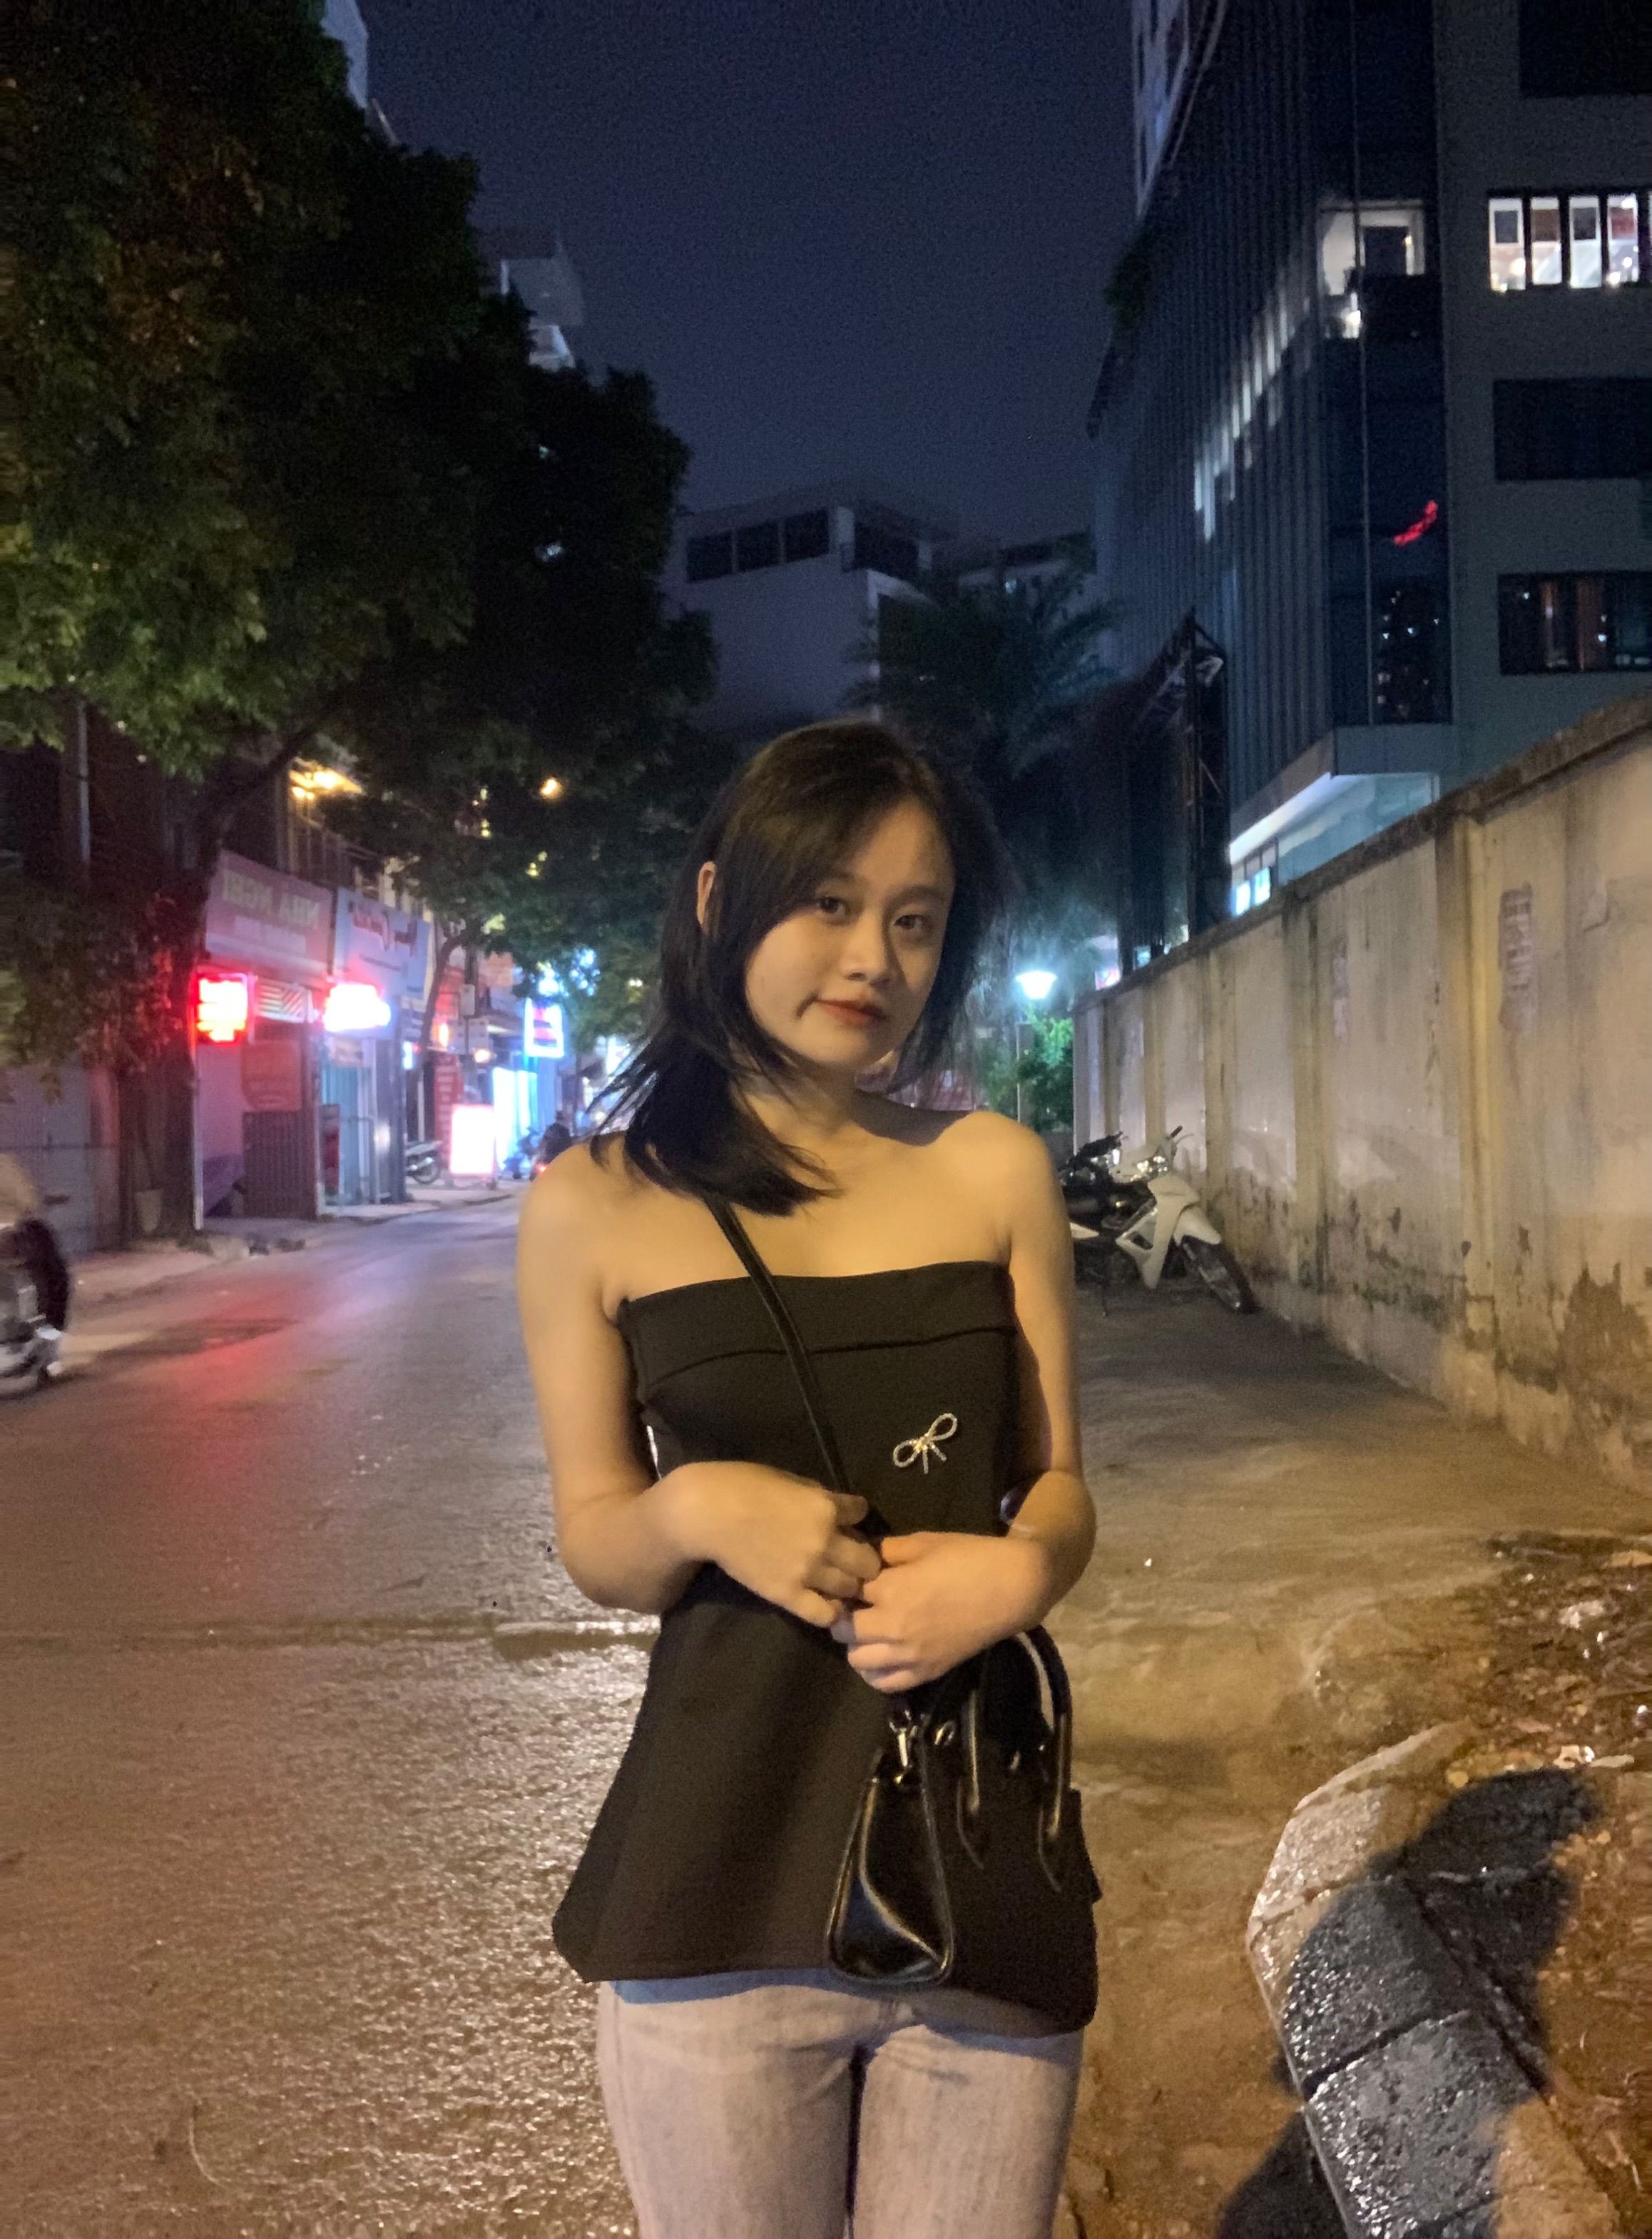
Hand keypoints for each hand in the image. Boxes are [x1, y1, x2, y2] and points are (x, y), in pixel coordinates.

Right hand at [676, 1462, 880, 1627]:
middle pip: (868, 1560)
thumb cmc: (741, 1485)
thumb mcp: (788, 1479)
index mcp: (826, 1505)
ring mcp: (808, 1571)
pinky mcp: (788, 1595)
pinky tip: (826, 1602)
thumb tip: (836, 1508)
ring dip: (848, 1583)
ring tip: (836, 1581)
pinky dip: (832, 1610)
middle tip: (850, 1558)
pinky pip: (826, 1613)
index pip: (861, 1512)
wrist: (706, 1513)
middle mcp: (825, 1540)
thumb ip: (817, 1495)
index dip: (855, 1516)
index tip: (846, 1520)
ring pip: (852, 1587)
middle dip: (863, 1558)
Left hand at [833, 1530, 1056, 1691]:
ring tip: (869, 1631)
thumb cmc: (970, 1558)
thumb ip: (890, 1549)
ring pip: (858, 1660)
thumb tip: (866, 1555)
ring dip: (857, 1645)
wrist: (1012, 1588)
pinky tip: (881, 1657)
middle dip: (845, 1616)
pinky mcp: (928, 1671)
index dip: (849, 1583)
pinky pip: (886, 1683)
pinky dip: (875, 1673)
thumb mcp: (926, 1541)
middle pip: (845, 1630)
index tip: (854, 1580)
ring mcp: (910, 1654)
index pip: (848, 1590)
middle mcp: (894, 1626)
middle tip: (857, 1606)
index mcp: (892, 1589)